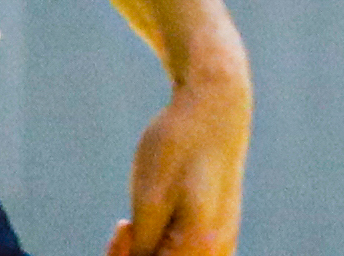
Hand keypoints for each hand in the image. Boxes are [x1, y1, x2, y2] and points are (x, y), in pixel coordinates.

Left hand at [111, 62, 249, 255]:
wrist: (216, 104)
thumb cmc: (179, 147)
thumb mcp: (148, 200)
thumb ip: (142, 248)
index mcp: (200, 249)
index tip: (120, 229)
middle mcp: (218, 252)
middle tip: (123, 227)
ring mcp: (223, 242)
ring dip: (148, 253)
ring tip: (134, 223)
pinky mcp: (219, 230)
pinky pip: (187, 255)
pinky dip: (164, 246)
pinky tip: (153, 224)